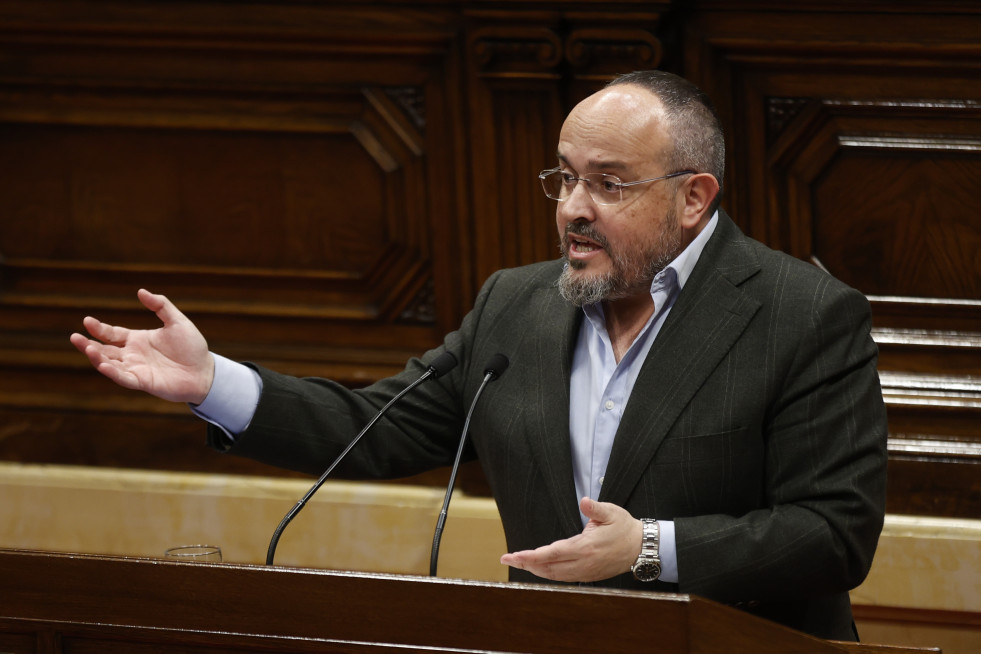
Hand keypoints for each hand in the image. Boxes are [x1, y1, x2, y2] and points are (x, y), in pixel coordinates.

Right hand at [69, 289, 214, 404]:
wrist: (205, 371)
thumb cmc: (192, 347)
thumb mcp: (177, 321)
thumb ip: (161, 306)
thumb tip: (141, 291)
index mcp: (138, 340)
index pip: (112, 334)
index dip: (99, 328)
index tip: (87, 321)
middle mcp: (133, 355)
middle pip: (105, 349)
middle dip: (88, 344)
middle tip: (74, 337)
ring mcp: (136, 369)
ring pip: (110, 364)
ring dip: (96, 357)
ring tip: (86, 348)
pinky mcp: (143, 382)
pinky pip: (123, 378)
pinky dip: (112, 372)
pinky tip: (103, 364)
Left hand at [500, 497, 641, 581]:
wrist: (641, 548)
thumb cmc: (625, 527)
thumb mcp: (612, 512)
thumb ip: (596, 508)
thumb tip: (584, 500)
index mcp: (586, 547)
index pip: (553, 553)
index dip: (532, 556)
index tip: (516, 554)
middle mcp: (583, 563)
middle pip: (549, 567)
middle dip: (527, 564)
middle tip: (507, 558)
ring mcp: (586, 571)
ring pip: (555, 575)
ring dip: (535, 570)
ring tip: (519, 562)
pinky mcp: (588, 575)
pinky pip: (564, 578)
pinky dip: (548, 574)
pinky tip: (539, 569)